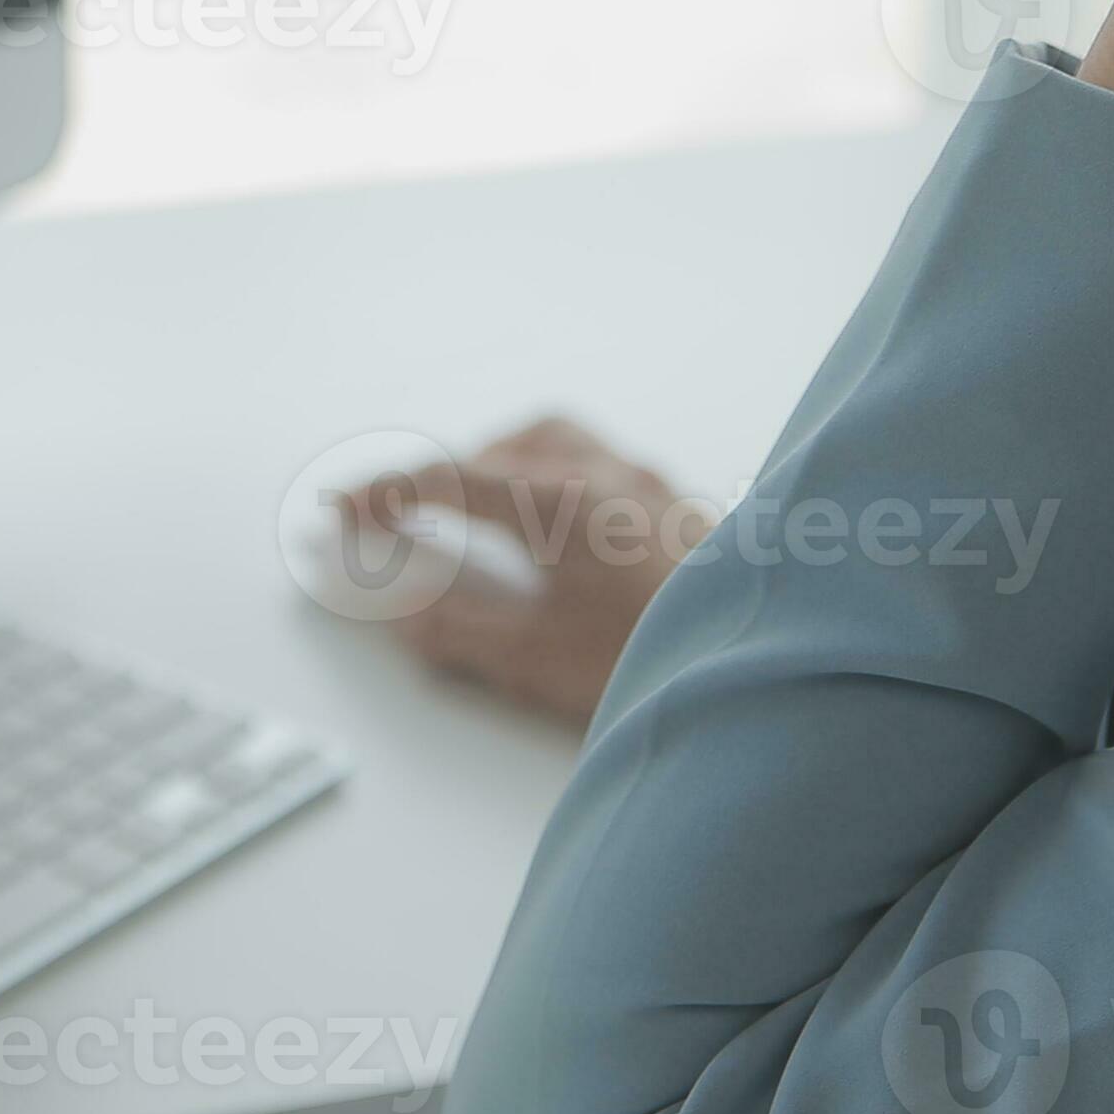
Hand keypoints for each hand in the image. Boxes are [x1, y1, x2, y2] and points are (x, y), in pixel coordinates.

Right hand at [342, 415, 709, 725]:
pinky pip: (605, 466)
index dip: (387, 495)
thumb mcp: (536, 661)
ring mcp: (653, 488)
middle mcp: (609, 476)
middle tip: (412, 516)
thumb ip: (457, 629)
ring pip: (562, 441)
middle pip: (508, 446)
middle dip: (451, 475)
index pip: (449, 481)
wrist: (767, 672)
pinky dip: (560, 479)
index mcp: (562, 502)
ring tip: (483, 511)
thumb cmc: (658, 665)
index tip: (346, 512)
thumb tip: (400, 610)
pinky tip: (562, 531)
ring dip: (510, 463)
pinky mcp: (684, 511)